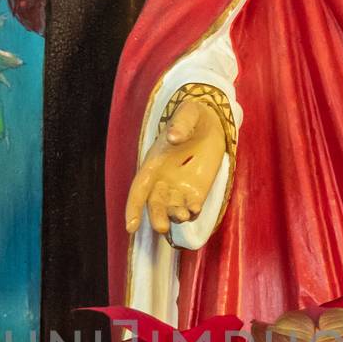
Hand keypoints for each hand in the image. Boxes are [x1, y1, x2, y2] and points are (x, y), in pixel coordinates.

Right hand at [125, 98, 226, 236]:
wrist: (211, 122)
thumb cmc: (193, 116)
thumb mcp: (188, 113)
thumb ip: (180, 124)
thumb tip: (173, 137)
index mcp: (153, 164)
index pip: (139, 189)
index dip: (133, 208)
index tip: (130, 226)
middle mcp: (162, 181)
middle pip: (155, 205)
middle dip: (156, 217)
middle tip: (161, 228)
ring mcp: (180, 188)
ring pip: (172, 209)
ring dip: (175, 216)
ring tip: (184, 216)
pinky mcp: (197, 191)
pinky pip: (191, 207)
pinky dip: (192, 211)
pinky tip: (196, 208)